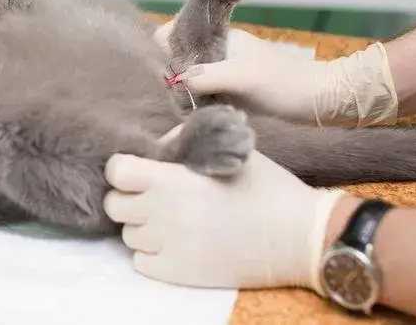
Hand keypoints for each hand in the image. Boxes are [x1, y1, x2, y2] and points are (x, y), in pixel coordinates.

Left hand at [104, 145, 345, 290]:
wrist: (299, 237)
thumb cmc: (267, 188)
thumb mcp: (229, 150)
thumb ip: (186, 141)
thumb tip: (157, 146)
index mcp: (171, 180)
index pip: (116, 171)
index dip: (124, 168)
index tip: (140, 170)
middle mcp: (162, 214)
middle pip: (115, 205)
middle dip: (129, 198)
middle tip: (154, 196)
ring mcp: (168, 247)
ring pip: (128, 235)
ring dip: (142, 226)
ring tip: (171, 220)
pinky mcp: (178, 274)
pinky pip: (142, 262)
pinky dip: (152, 253)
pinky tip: (176, 243)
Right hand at [153, 19, 397, 125]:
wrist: (322, 100)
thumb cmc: (284, 84)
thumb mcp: (241, 77)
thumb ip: (205, 76)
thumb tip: (173, 80)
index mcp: (220, 38)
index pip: (177, 33)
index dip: (161, 48)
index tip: (154, 71)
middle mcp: (219, 51)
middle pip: (180, 56)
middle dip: (168, 72)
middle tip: (161, 94)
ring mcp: (226, 70)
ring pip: (191, 76)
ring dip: (182, 90)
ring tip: (174, 107)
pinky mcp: (233, 90)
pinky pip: (204, 92)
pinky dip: (196, 101)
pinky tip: (192, 114)